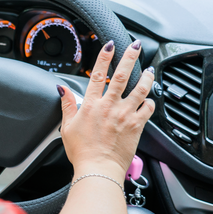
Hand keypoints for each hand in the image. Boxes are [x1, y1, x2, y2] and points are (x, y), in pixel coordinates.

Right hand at [56, 40, 154, 178]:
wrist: (98, 169)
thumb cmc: (82, 151)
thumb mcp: (67, 127)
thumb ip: (67, 105)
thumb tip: (62, 89)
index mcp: (91, 105)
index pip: (98, 75)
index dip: (104, 57)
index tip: (109, 45)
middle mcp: (109, 106)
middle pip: (122, 75)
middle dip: (129, 57)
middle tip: (135, 46)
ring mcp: (125, 115)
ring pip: (140, 89)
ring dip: (146, 76)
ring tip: (149, 69)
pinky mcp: (137, 125)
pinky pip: (148, 108)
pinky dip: (150, 101)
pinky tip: (150, 99)